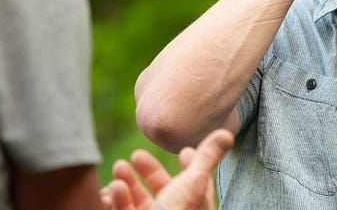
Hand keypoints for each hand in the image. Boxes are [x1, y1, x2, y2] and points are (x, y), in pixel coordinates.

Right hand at [100, 130, 234, 209]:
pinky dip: (115, 200)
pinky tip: (109, 190)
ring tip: (118, 166)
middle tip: (135, 154)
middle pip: (165, 190)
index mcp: (195, 204)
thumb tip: (227, 134)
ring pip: (140, 202)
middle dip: (149, 171)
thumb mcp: (193, 184)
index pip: (197, 183)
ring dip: (128, 183)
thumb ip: (206, 158)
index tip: (185, 151)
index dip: (191, 165)